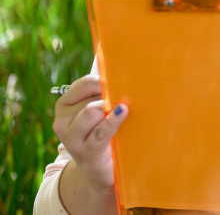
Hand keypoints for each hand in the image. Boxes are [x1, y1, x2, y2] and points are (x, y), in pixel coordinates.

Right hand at [52, 74, 126, 190]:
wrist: (99, 172)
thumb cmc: (102, 136)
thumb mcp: (98, 114)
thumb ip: (104, 96)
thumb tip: (125, 76)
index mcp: (65, 105)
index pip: (85, 84)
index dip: (105, 80)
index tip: (123, 81)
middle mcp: (62, 120)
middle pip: (91, 98)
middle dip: (111, 97)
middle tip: (128, 98)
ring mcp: (71, 138)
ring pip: (92, 111)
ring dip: (110, 109)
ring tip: (125, 110)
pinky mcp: (86, 151)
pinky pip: (100, 131)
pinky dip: (113, 120)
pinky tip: (124, 112)